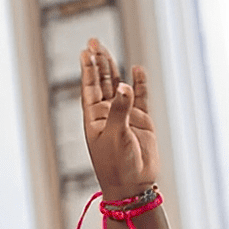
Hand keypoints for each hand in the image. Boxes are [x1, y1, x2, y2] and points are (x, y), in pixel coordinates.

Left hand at [80, 38, 158, 196]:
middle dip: (99, 63)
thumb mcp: (115, 136)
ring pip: (119, 88)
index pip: (90, 88)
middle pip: (103, 83)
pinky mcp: (142, 123)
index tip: (86, 51)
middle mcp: (108, 114)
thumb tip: (124, 85)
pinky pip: (141, 99)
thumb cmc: (116, 165)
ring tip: (108, 52)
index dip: (88, 69)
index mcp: (94, 118)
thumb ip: (120, 109)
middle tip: (95, 42)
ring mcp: (126, 117)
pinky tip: (137, 70)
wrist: (134, 186)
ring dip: (115, 70)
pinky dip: (139, 85)